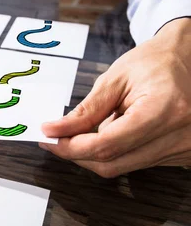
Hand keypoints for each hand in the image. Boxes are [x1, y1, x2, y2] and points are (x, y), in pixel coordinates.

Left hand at [40, 17, 190, 177]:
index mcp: (164, 110)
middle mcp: (179, 135)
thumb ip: (85, 110)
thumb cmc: (154, 62)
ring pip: (122, 167)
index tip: (49, 138)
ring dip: (94, 153)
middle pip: (112, 163)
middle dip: (77, 153)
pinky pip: (134, 163)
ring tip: (85, 129)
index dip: (71, 146)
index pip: (107, 144)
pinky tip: (110, 131)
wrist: (185, 59)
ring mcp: (183, 148)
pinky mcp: (180, 155)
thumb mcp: (114, 79)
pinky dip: (113, 152)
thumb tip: (55, 131)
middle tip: (55, 137)